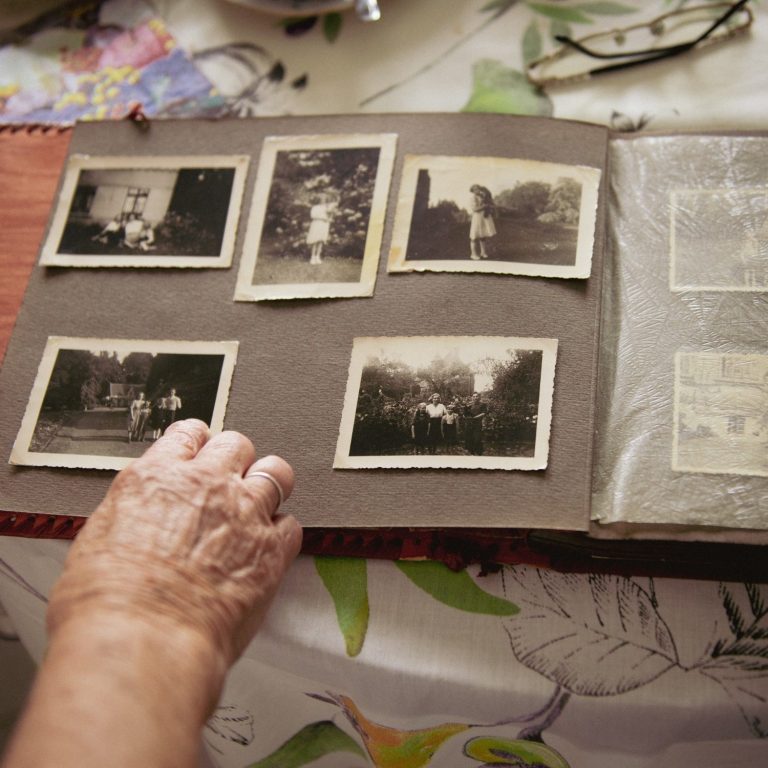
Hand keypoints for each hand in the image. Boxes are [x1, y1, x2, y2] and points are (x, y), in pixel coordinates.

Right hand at [47, 419, 302, 667]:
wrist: (140, 639)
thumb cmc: (106, 603)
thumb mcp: (99, 538)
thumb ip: (133, 514)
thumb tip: (140, 519)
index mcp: (156, 477)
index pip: (187, 436)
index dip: (197, 444)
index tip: (201, 453)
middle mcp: (205, 484)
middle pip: (236, 445)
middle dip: (235, 460)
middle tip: (231, 482)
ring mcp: (243, 512)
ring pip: (276, 473)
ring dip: (269, 485)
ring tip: (261, 505)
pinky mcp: (271, 548)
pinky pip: (291, 525)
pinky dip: (282, 535)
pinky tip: (269, 550)